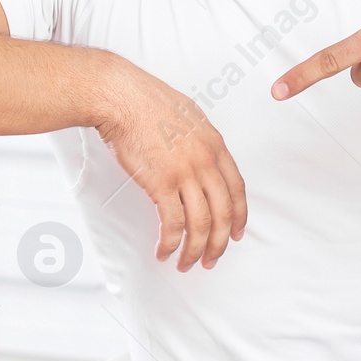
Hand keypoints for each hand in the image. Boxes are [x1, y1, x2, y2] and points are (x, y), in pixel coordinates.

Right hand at [92, 56, 247, 270]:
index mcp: (214, 144)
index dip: (239, 216)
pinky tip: (164, 251)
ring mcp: (185, 173)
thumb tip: (200, 161)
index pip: (237, 189)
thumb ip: (200, 141)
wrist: (121, 97)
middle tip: (212, 258)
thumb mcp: (189, 116)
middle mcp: (205, 161)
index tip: (236, 233)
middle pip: (223, 213)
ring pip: (201, 223)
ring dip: (195, 249)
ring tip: (187, 263)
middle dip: (219, 242)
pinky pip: (172, 223)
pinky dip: (170, 243)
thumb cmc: (147, 101)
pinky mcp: (161, 183)